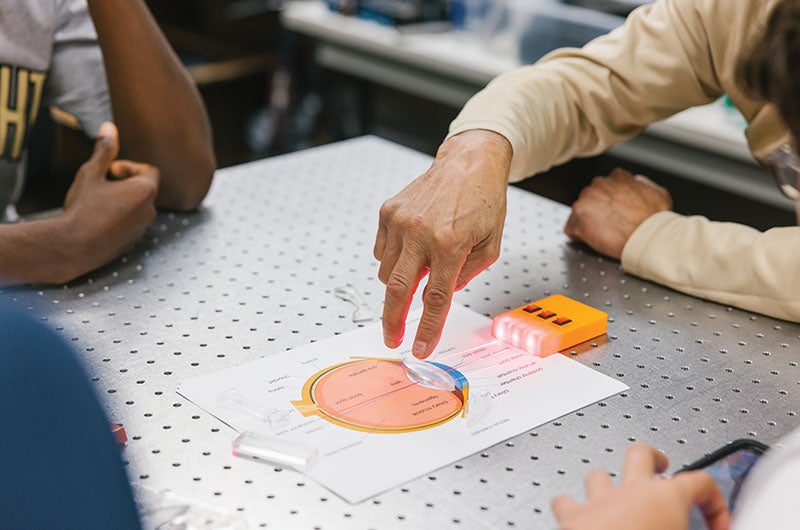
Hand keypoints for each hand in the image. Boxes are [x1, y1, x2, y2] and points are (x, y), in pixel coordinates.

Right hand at [59, 122, 158, 276]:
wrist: (73, 246)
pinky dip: (118, 220)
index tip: (110, 171)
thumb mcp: (91, 173)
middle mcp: (150, 211)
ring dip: (121, 202)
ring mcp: (142, 229)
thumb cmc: (83, 208)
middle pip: (144, 189)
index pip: (149, 170)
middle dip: (125, 184)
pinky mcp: (132, 244)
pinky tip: (97, 221)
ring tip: (98, 204)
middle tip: (102, 186)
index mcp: (145, 191)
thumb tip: (109, 128)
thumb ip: (104, 151)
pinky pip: (129, 225)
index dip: (129, 167)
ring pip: (136, 208)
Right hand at [374, 130, 510, 357]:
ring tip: (419, 270)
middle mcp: (420, 233)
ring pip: (386, 272)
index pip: (435, 299)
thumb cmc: (484, 201)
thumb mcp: (491, 244)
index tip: (420, 348)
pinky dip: (392, 260)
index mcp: (450, 244)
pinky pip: (381, 251)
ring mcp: (400, 222)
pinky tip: (412, 249)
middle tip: (392, 339)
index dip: (427, 329)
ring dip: (398, 284)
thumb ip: (468, 274)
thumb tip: (443, 294)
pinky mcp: (388, 212)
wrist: (469, 161)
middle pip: (397, 290)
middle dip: (392, 321)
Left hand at [552, 444, 730, 529]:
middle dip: (652, 457)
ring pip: (600, 474)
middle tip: (662, 464)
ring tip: (616, 494)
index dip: (715, 502)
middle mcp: (631, 492)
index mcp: (667, 498)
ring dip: (609, 483)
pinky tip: (576, 513)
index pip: (701, 483)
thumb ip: (696, 528)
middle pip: (641, 454)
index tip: (717, 522)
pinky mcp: (571, 516)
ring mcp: (598, 501)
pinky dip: (570, 505)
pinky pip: (565, 501)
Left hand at [564, 168, 671, 259]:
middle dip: (596, 211)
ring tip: (601, 234)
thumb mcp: (657, 193)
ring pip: (579, 211)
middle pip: (590, 198)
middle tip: (607, 225)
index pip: (605, 186)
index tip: (612, 212)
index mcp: (617, 177)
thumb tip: (635, 182)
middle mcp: (600, 183)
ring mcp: (587, 198)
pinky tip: (590, 240)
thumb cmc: (655, 220)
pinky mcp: (579, 215)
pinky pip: (570, 227)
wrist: (648, 237)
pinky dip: (577, 235)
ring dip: (586, 222)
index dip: (608, 202)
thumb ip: (642, 184)